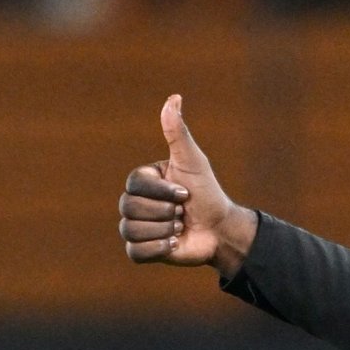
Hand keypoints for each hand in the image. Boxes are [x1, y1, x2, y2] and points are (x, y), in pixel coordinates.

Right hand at [119, 94, 256, 273]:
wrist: (220, 228)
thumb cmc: (207, 193)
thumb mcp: (193, 161)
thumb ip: (178, 132)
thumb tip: (174, 97)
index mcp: (142, 181)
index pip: (135, 184)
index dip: (162, 192)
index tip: (185, 194)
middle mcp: (134, 202)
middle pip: (130, 208)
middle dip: (166, 212)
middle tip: (183, 213)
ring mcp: (136, 226)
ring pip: (131, 230)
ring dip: (164, 230)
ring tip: (180, 228)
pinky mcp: (142, 250)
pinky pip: (135, 252)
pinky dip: (157, 249)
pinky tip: (174, 244)